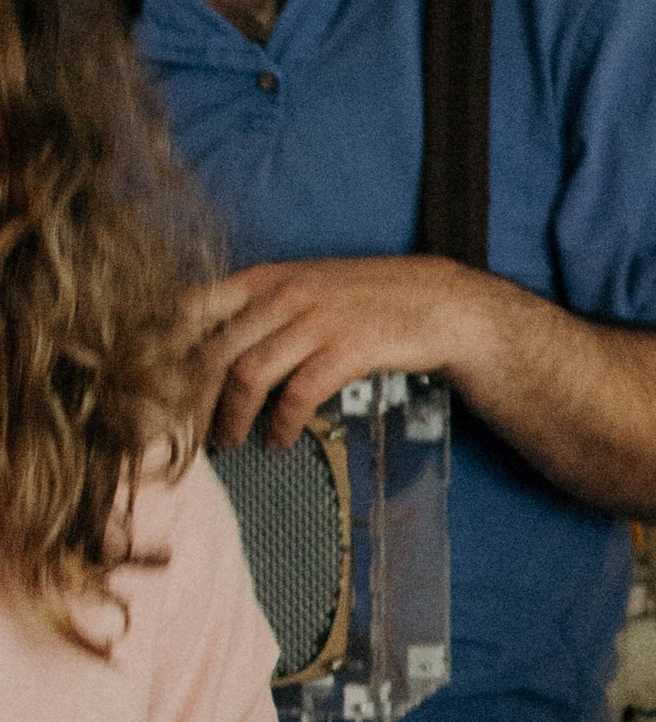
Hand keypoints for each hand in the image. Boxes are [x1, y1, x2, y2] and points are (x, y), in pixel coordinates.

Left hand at [193, 255, 490, 451]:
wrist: (436, 302)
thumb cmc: (366, 299)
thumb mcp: (305, 288)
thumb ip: (259, 309)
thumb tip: (210, 349)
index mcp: (264, 278)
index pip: (193, 308)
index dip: (165, 350)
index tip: (154, 386)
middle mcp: (283, 295)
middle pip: (213, 352)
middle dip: (191, 401)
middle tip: (186, 432)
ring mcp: (316, 321)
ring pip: (248, 376)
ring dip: (231, 418)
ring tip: (228, 443)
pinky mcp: (347, 350)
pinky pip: (298, 394)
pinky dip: (282, 425)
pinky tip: (279, 441)